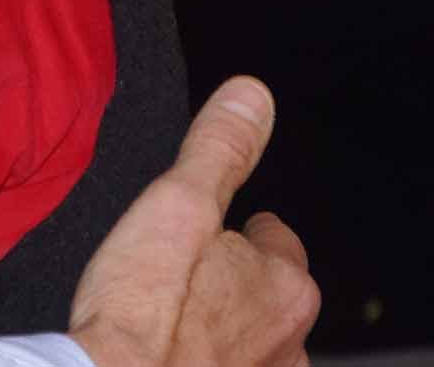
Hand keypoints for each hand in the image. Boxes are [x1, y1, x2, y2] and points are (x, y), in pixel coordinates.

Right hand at [68, 77, 319, 366]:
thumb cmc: (143, 311)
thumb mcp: (176, 204)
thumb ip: (219, 149)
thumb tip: (254, 95)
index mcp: (285, 284)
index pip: (277, 240)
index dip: (238, 231)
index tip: (209, 232)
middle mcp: (290, 344)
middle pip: (267, 296)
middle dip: (234, 286)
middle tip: (184, 276)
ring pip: (253, 346)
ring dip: (224, 335)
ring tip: (175, 324)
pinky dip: (206, 365)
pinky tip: (173, 359)